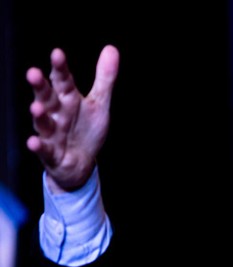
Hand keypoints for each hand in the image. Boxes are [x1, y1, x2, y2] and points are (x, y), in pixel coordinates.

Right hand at [26, 45, 119, 192]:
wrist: (80, 162)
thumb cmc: (85, 129)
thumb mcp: (99, 103)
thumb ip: (104, 78)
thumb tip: (112, 49)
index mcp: (67, 98)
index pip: (63, 80)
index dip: (60, 68)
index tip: (58, 53)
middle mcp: (56, 113)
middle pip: (46, 97)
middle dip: (40, 86)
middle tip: (33, 72)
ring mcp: (51, 133)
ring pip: (42, 121)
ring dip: (38, 114)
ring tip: (36, 106)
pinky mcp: (50, 153)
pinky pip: (43, 149)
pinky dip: (38, 145)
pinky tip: (34, 141)